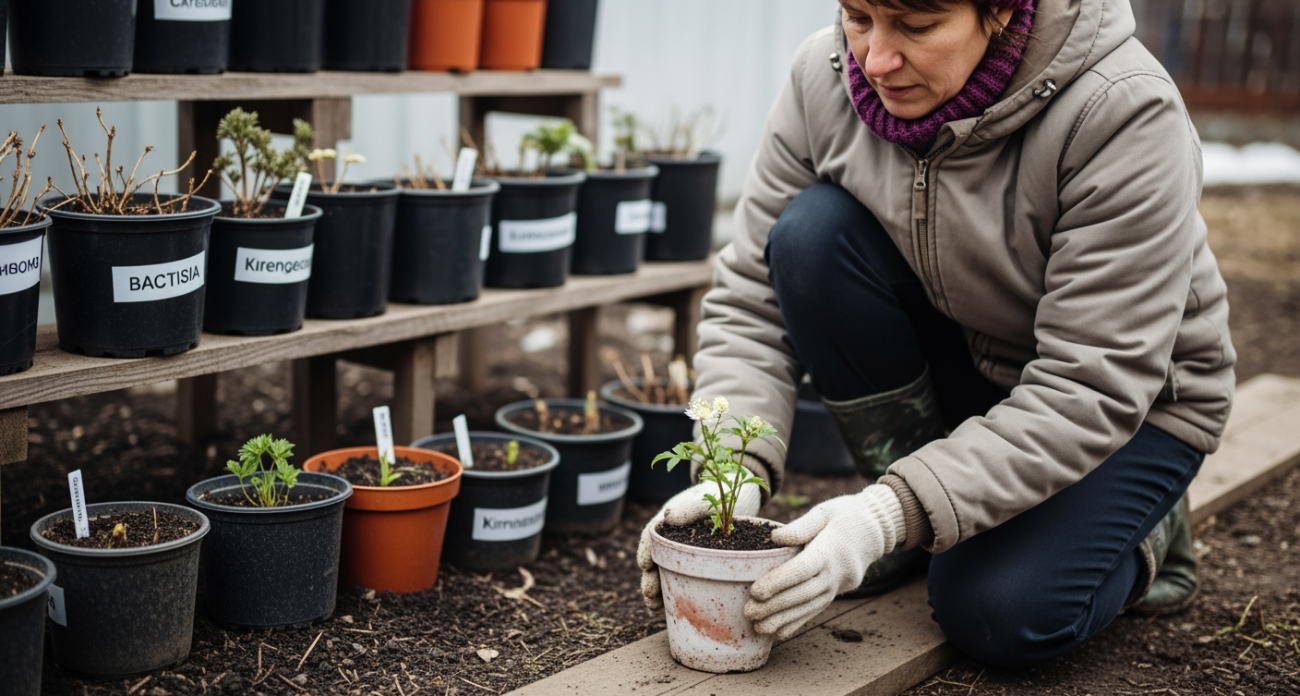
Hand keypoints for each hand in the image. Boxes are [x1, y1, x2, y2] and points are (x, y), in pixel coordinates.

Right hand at [637, 477, 763, 608]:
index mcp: (671, 519)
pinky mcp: (699, 561)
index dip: (645, 550)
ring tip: (654, 606)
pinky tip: (674, 606)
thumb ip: (691, 507)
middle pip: (654, 559)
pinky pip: (684, 577)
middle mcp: (673, 537)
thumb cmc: (723, 492)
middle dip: (649, 578)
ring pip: (665, 571)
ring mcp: (685, 550)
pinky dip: (676, 590)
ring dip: (658, 588)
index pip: (650, 536)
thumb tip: (667, 518)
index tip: (645, 565)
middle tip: (650, 594)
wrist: (741, 495)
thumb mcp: (709, 497)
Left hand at [744, 485, 903, 639]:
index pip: (802, 570)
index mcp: (830, 550)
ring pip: (810, 607)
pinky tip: (780, 632)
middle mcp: (836, 572)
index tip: (756, 592)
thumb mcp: (825, 511)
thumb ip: (801, 526)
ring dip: (784, 620)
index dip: (779, 582)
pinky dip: (798, 622)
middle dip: (776, 606)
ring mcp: (839, 585)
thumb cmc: (845, 515)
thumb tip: (775, 538)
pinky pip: (817, 610)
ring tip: (759, 628)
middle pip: (804, 593)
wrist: (876, 529)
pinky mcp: (838, 592)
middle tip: (749, 613)